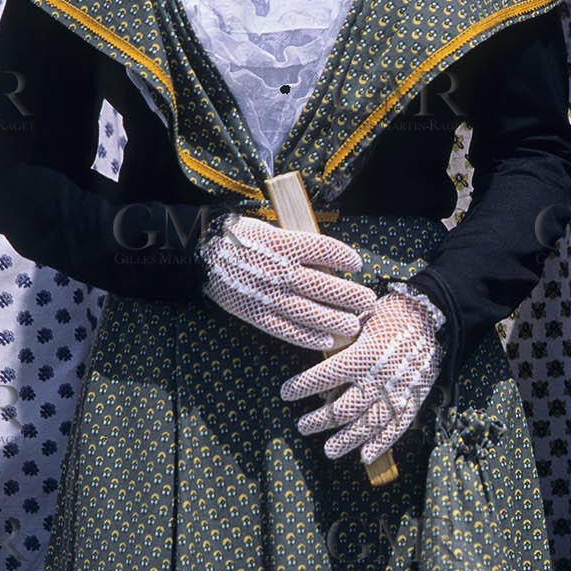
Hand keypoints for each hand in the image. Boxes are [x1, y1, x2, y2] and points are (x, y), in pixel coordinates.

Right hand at [200, 214, 380, 349]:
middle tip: (367, 301)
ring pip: (308, 310)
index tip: (357, 265)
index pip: (323, 249)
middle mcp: (277, 269)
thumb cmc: (241, 239)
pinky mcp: (255, 313)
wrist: (203, 253)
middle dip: (350, 295)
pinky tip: (327, 340)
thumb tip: (333, 261)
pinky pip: (286, 329)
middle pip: (322, 284)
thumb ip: (298, 245)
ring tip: (354, 324)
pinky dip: (308, 337)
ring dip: (336, 320)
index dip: (344, 257)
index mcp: (282, 243)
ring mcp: (266, 294)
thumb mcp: (270, 230)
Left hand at [280, 287, 443, 462]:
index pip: (321, 378)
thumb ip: (340, 343)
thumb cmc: (390, 315)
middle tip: (303, 426)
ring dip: (345, 440)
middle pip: (340, 410)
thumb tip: (318, 360)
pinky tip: (365, 456)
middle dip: (318, 421)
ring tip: (329, 451)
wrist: (430, 317)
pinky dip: (380, 444)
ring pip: (366, 425)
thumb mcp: (359, 321)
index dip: (300, 388)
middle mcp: (376, 379)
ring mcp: (396, 393)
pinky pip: (396, 428)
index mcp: (360, 356)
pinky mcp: (413, 399)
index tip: (286, 393)